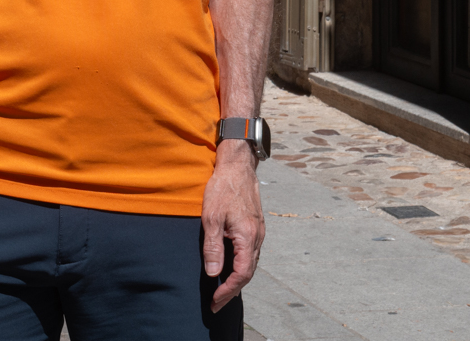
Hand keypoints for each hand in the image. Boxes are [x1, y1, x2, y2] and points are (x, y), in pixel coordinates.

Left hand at [201, 146, 263, 310]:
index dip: (228, 290)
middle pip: (248, 273)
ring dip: (237, 279)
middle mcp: (257, 238)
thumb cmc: (222, 189)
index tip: (215, 300)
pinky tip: (230, 268)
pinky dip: (241, 266)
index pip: (241, 274)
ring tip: (222, 290)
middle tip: (216, 302)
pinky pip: (250, 253)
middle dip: (232, 290)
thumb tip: (213, 273)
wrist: (237, 167)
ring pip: (250, 264)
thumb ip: (213, 246)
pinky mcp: (255, 227)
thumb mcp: (211, 217)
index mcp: (248, 238)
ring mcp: (258, 233)